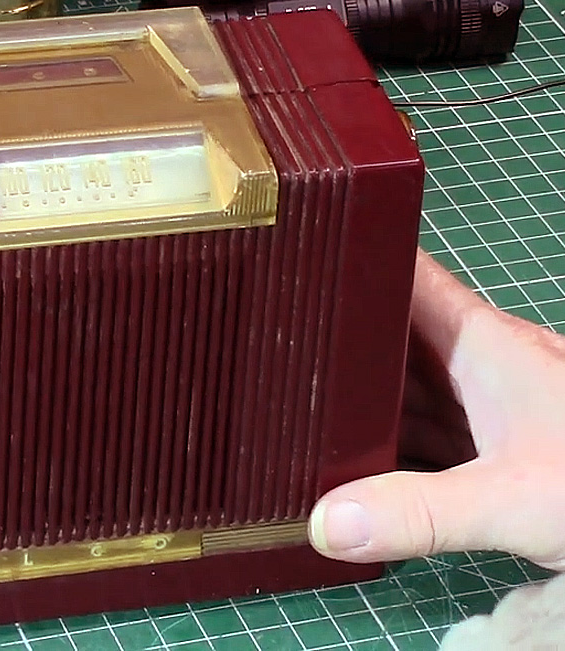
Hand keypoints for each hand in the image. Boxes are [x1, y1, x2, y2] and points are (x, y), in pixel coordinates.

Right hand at [308, 248, 564, 570]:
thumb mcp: (514, 499)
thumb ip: (418, 511)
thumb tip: (325, 521)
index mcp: (482, 344)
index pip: (403, 275)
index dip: (347, 256)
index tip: (287, 256)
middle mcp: (481, 367)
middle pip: (388, 338)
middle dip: (332, 345)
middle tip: (264, 352)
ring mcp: (488, 410)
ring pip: (403, 391)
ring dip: (356, 402)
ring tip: (288, 409)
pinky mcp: (497, 454)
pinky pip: (422, 437)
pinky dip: (384, 448)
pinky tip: (347, 467)